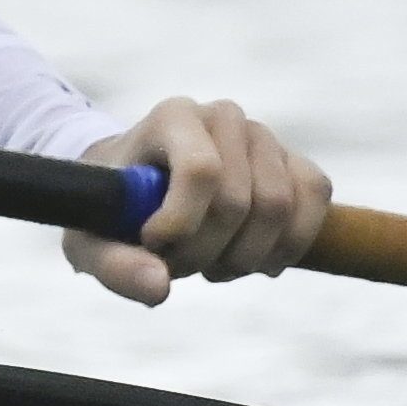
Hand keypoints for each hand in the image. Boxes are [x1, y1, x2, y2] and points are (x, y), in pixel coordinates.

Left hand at [63, 94, 330, 303]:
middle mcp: (223, 117)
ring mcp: (265, 138)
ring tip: (210, 263)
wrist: (139, 194)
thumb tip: (160, 288)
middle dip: (208, 252)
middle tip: (179, 264)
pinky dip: (290, 245)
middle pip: (238, 201)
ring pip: (279, 208)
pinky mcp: (296, 164)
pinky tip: (255, 260)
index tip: (154, 244)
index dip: (183, 223)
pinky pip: (315, 199)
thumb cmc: (112, 213)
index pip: (201, 171)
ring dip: (245, 257)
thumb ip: (115, 266)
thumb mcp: (91, 242)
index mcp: (173, 117)